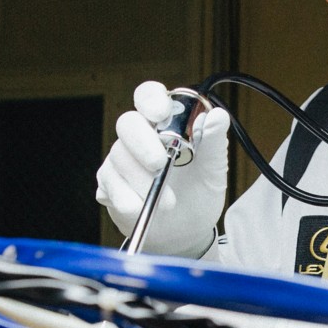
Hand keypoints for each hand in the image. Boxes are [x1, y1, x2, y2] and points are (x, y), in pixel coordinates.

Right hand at [95, 81, 228, 257]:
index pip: (148, 95)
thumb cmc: (199, 192)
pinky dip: (128, 200)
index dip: (151, 99)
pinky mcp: (108, 185)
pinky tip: (143, 209)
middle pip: (127, 123)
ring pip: (118, 158)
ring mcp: (120, 160)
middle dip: (143, 144)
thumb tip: (218, 116)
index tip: (160, 112)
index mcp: (164, 123)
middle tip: (160, 164)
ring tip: (168, 203)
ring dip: (143, 182)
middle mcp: (139, 137)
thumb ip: (213, 141)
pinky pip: (109, 186)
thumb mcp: (213, 168)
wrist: (187, 232)